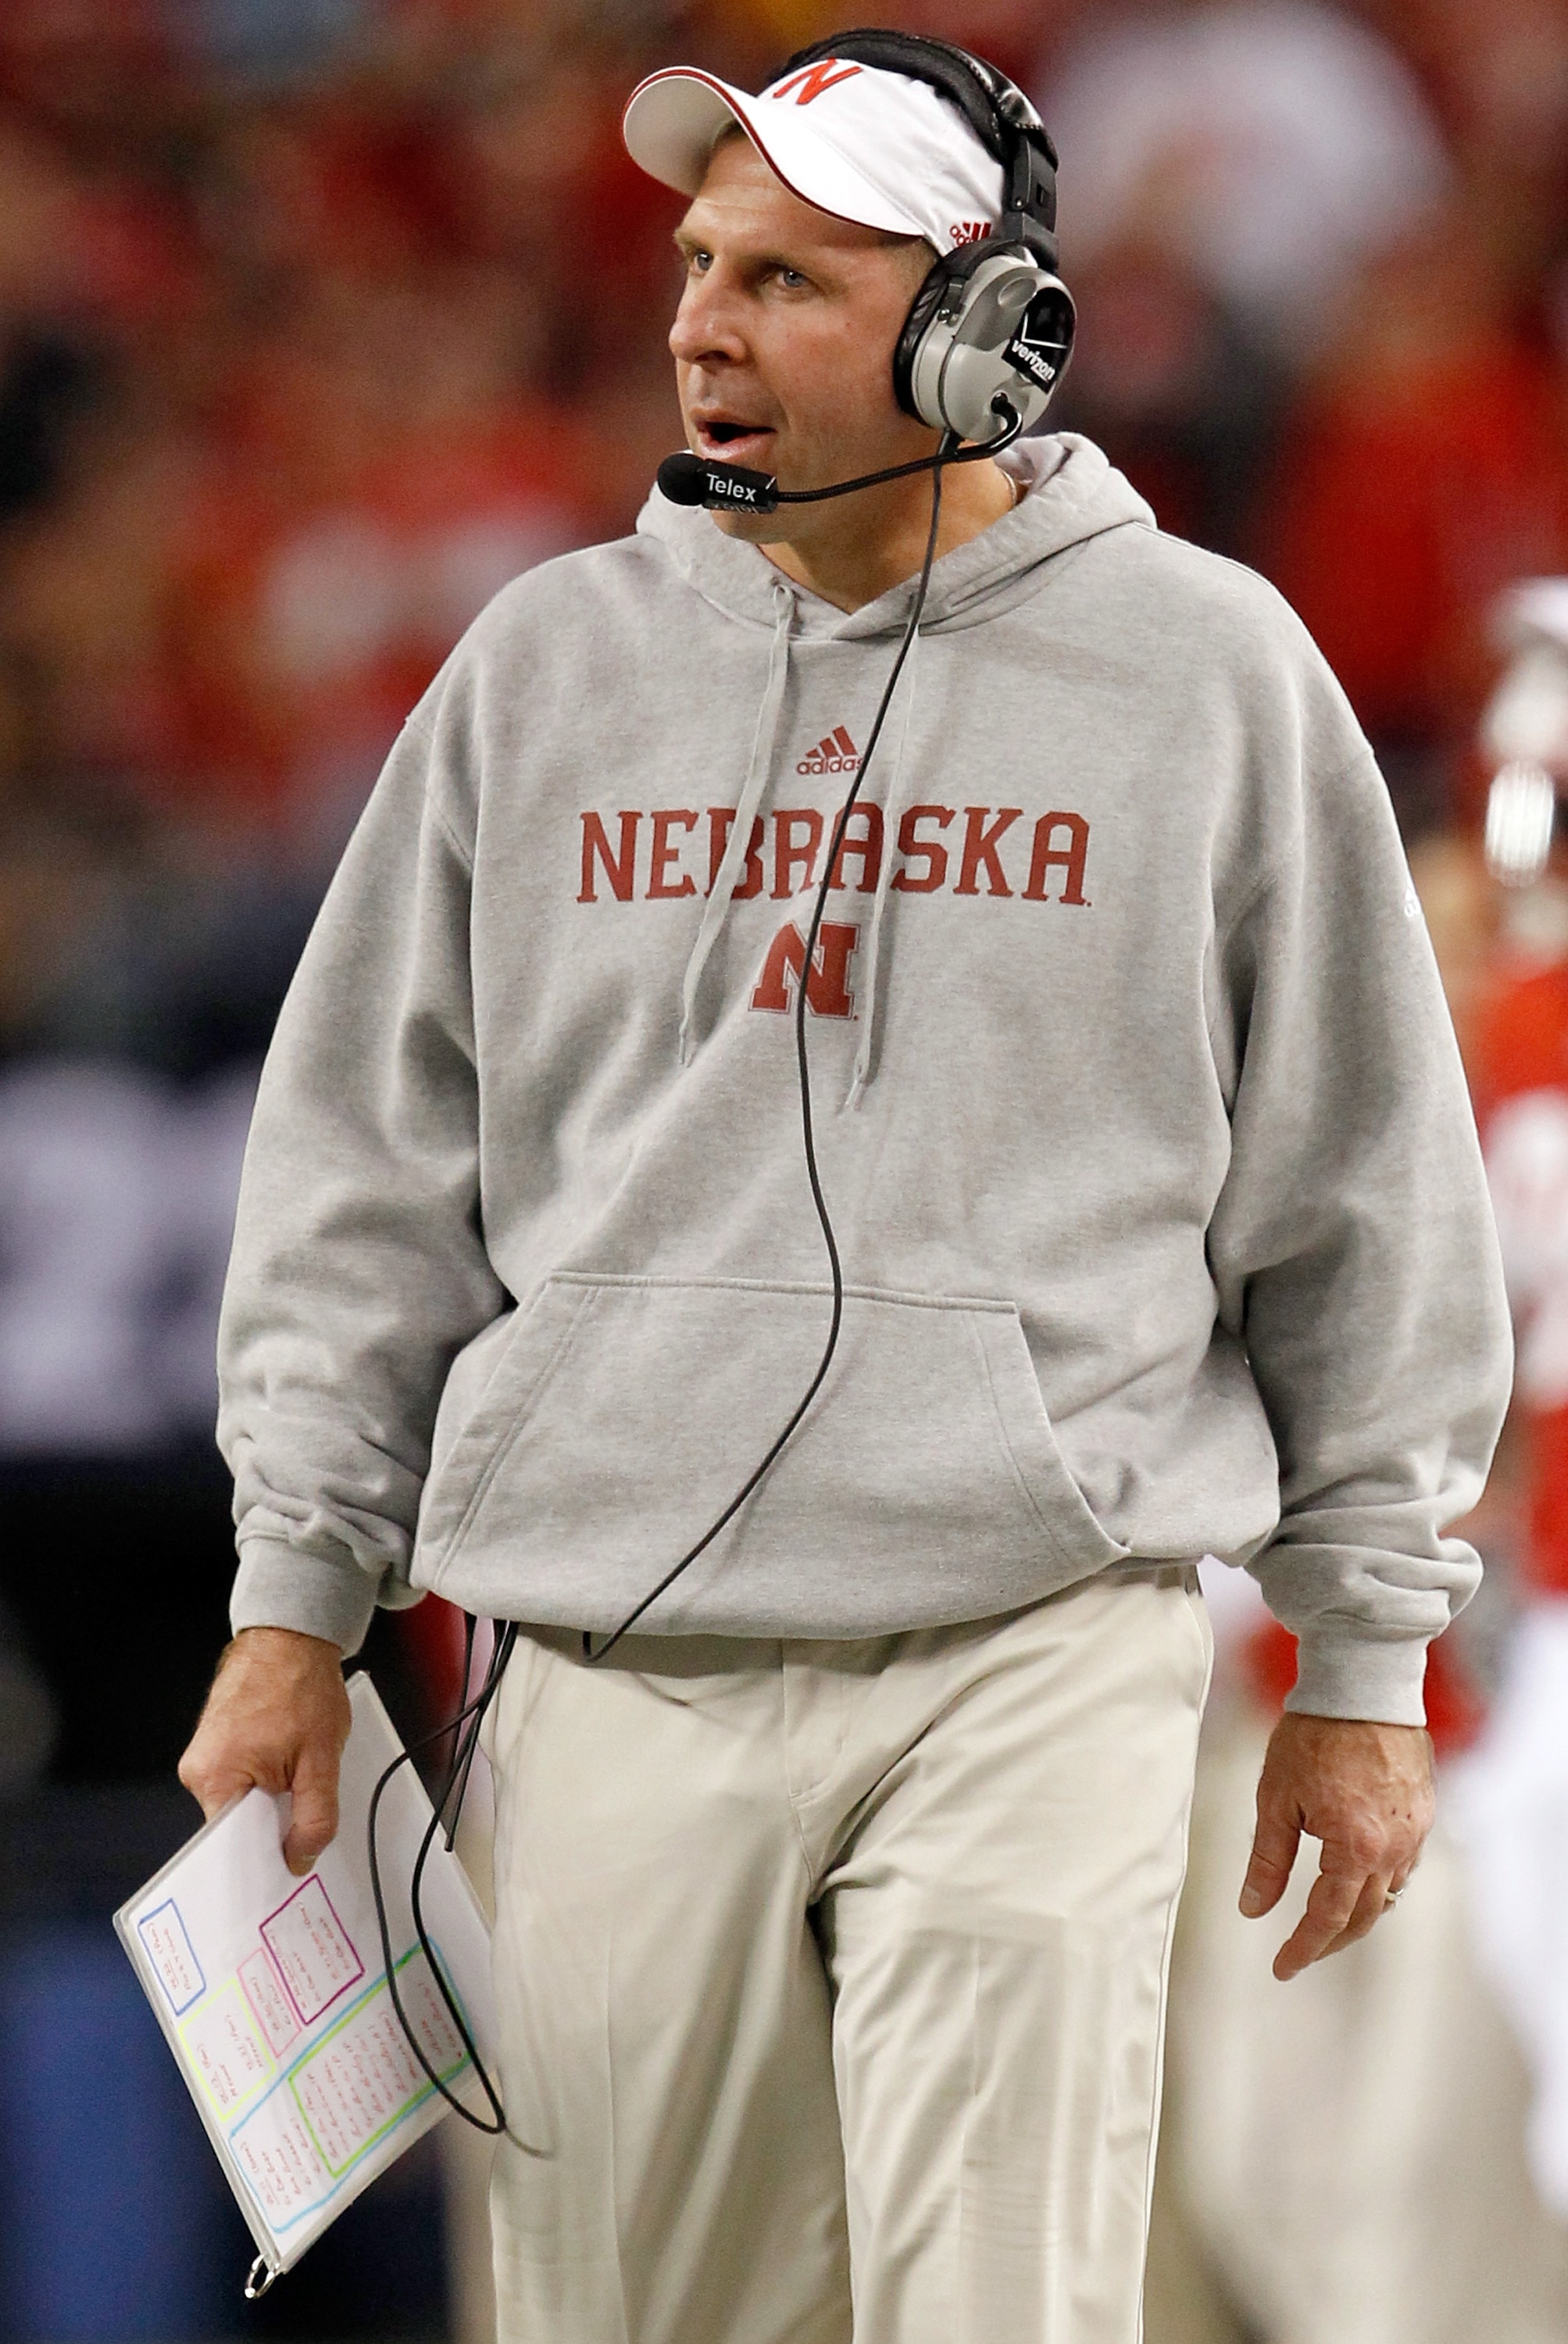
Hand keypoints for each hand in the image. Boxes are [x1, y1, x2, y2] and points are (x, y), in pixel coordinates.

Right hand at [178, 1626, 350, 1875]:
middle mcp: (198, 1769)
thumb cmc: (301, 1686)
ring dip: (272, 1796)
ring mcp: (205, 1754)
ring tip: (296, 1769)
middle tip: (302, 1807)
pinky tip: (286, 1758)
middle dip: (272, 1823)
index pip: (231, 1845)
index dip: (263, 1855)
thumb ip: (314, 1817)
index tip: (284, 1868)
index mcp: (214, 1778)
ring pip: (242, 1800)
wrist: (291, 1636)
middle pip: (237, 1824)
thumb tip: (299, 1859)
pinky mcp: (216, 1742)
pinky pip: (241, 1778)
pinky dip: (266, 1777)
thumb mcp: (321, 1761)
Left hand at [1238, 1712, 1434, 1980]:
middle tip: (1301, 1953)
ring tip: (1326, 1920)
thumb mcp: (1277, 1797)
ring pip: (1389, 1893)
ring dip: (1358, 1913)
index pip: (1328, 1919)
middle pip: (1364, 1916)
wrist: (1363, 1685)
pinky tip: (1358, 1876)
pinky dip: (1379, 1880)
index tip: (1282, 1968)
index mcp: (1355, 1848)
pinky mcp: (1424, 1812)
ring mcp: (1415, 1831)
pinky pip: (1404, 1864)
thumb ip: (1267, 1859)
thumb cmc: (1314, 1735)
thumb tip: (1252, 1909)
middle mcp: (1394, 1848)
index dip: (1303, 1948)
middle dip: (1330, 1941)